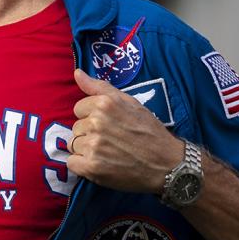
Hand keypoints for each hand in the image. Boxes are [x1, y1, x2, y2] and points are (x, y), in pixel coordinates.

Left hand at [68, 69, 183, 194]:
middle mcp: (96, 122)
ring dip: (86, 150)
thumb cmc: (148, 130)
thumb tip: (76, 73)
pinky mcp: (92, 166)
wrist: (166, 163)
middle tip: (111, 140)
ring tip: (108, 153)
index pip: (79, 109)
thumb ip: (99, 86)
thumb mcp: (128, 101)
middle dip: (89, 134)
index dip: (92, 117)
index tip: (108, 125)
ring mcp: (93, 145)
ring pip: (73, 145)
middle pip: (76, 127)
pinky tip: (99, 164)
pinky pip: (72, 163)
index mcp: (104, 104)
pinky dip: (82, 166)